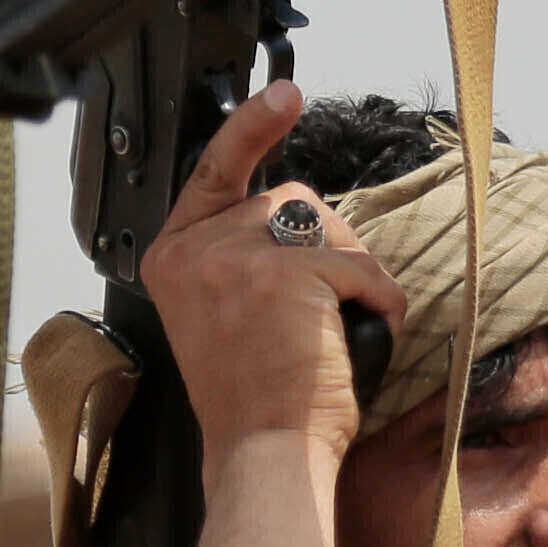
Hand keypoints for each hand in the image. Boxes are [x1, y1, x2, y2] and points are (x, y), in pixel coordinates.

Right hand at [145, 85, 407, 468]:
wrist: (262, 454)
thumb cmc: (255, 399)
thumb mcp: (221, 313)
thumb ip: (236, 257)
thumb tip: (295, 213)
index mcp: (170, 258)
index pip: (215, 170)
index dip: (250, 127)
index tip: (282, 92)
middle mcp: (194, 249)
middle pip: (286, 199)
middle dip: (322, 245)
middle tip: (314, 317)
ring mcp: (236, 255)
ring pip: (325, 224)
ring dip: (350, 273)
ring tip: (329, 333)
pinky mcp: (286, 271)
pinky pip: (359, 264)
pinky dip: (377, 301)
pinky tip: (357, 338)